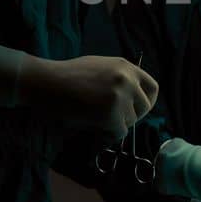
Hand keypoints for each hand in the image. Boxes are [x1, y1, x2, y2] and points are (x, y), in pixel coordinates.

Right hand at [20, 55, 157, 140]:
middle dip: (132, 117)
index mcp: (125, 66)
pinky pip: (118, 132)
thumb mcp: (100, 68)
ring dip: (115, 125)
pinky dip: (108, 135)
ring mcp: (120, 96)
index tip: (137, 110)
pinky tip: (94, 129)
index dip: (147, 102)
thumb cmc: (67, 76)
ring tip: (95, 121)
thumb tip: (131, 100)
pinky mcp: (110, 113)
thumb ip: (118, 79)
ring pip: (130, 121)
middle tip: (115, 121)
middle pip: (145, 107)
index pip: (153, 87)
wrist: (46, 82)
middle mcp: (127, 79)